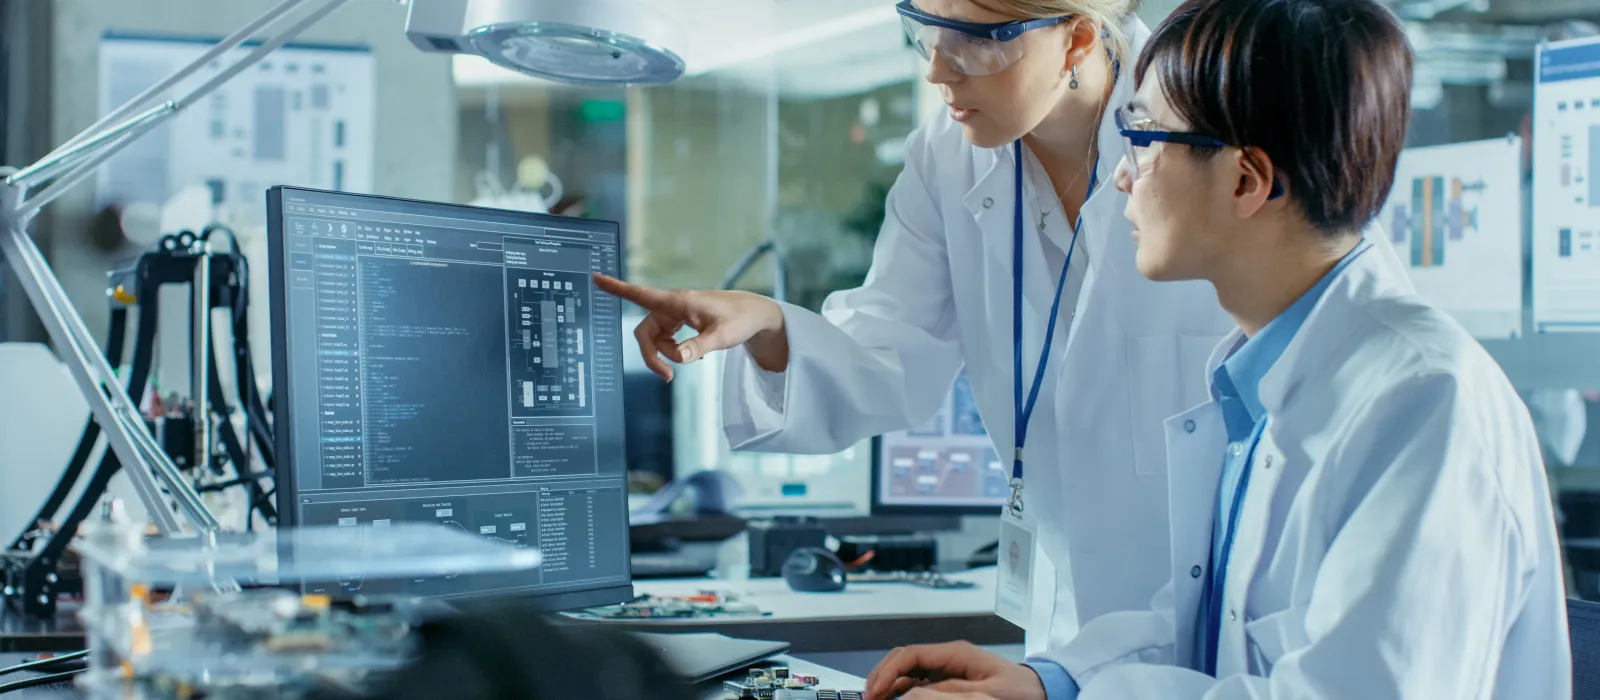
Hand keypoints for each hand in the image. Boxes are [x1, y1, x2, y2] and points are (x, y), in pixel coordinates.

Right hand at [592, 274, 787, 380]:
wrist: (755, 314)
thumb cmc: (740, 319)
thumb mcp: (722, 336)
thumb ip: (699, 346)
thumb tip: (678, 358)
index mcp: (678, 302)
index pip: (641, 294)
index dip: (617, 288)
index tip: (596, 278)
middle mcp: (672, 306)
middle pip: (645, 331)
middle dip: (652, 354)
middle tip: (668, 376)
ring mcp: (675, 314)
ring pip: (654, 338)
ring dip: (664, 354)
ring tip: (686, 363)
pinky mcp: (681, 321)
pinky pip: (665, 338)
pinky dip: (672, 350)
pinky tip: (689, 355)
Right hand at [865, 641, 1046, 699]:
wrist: (1044, 693)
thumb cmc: (1021, 694)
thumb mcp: (983, 697)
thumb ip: (946, 695)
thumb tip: (909, 694)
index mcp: (956, 653)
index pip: (909, 655)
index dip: (887, 673)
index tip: (875, 692)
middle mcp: (949, 657)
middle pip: (903, 660)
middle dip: (882, 677)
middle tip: (869, 698)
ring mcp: (949, 668)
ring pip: (908, 671)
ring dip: (891, 685)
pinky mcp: (952, 681)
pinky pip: (920, 682)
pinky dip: (904, 691)